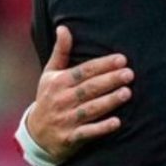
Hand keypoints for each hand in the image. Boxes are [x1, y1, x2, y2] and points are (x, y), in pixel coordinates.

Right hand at [27, 26, 133, 163]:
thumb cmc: (49, 98)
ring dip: (108, 101)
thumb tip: (63, 27)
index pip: (84, 71)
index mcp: (58, 82)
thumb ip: (61, 52)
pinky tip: (117, 122)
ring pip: (90, 109)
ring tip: (127, 93)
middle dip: (109, 80)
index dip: (103, 65)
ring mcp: (66, 119)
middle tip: (129, 74)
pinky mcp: (70, 138)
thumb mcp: (50, 75)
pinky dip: (101, 128)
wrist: (35, 134)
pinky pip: (87, 132)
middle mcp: (61, 100)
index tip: (122, 59)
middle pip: (89, 88)